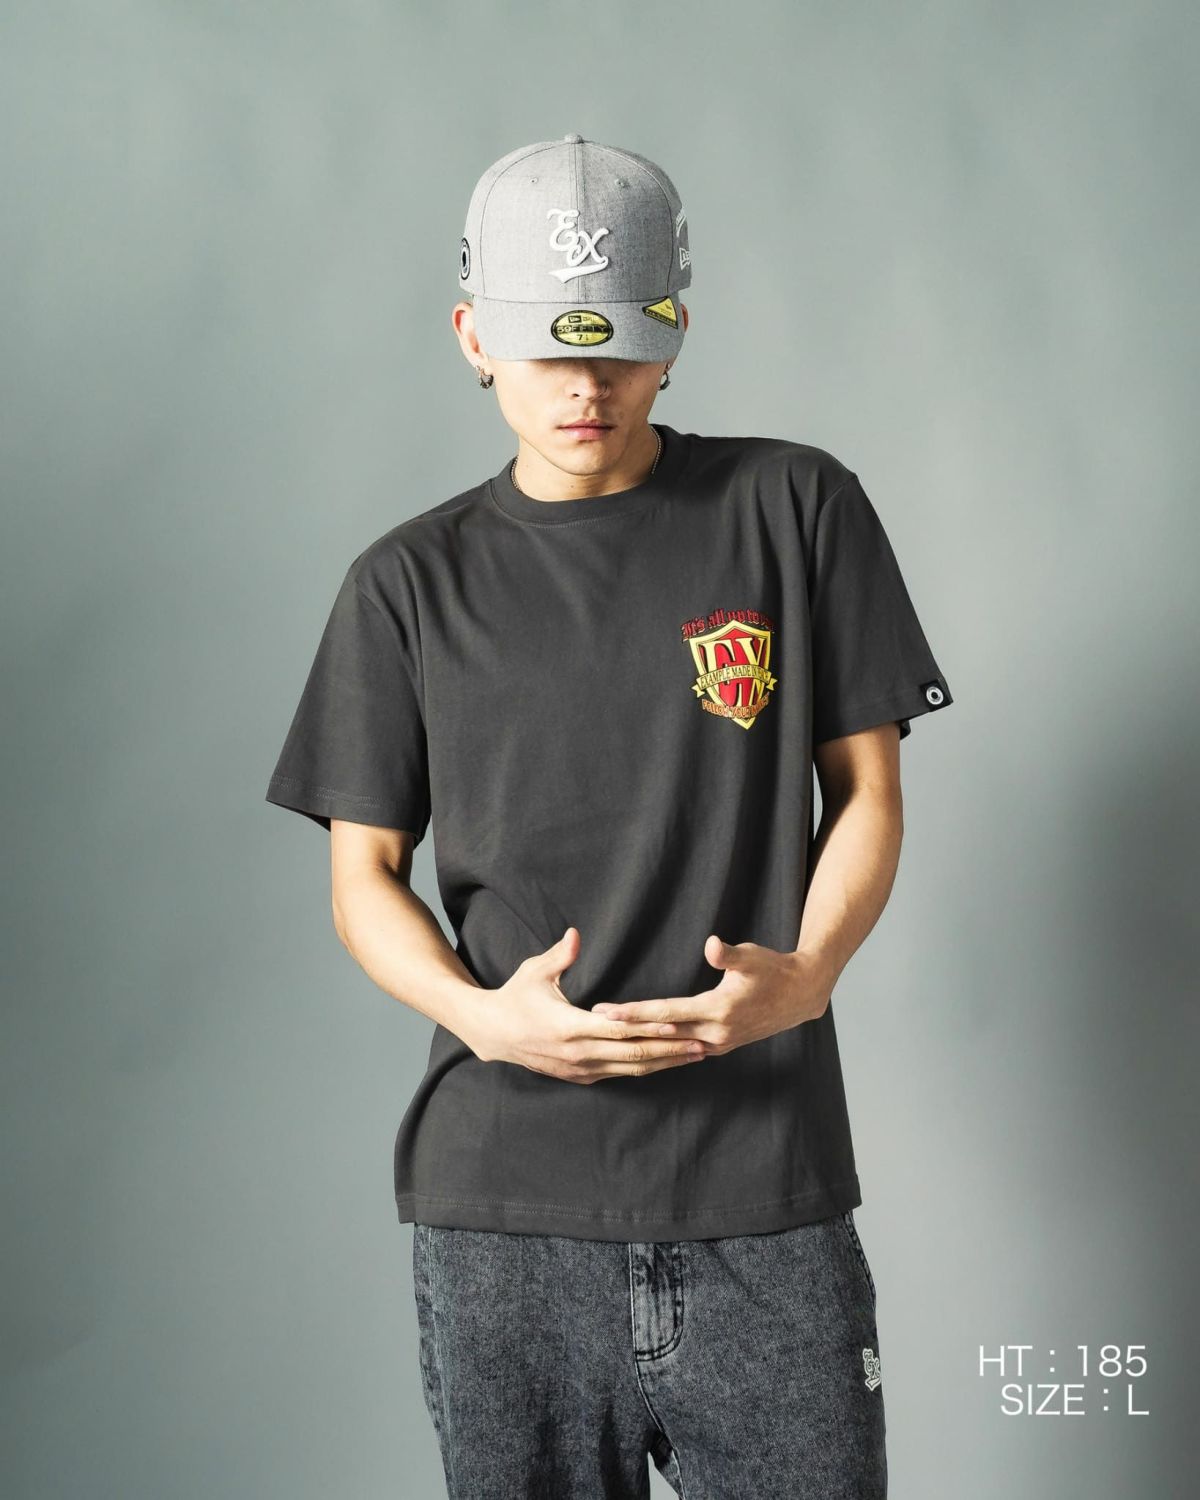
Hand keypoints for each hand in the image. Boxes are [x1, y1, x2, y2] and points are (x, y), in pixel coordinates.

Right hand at [463, 927, 711, 1084]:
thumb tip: (576, 934)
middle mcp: (578, 1053)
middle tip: (703, 1045)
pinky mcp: (580, 1076)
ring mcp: (580, 1069)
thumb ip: (559, 955)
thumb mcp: (534, 971)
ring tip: (695, 1056)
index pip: (620, 1030)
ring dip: (665, 1063)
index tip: (680, 1024)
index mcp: (570, 1026)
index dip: (651, 1028)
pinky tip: (666, 1063)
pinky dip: (644, 1068)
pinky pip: (618, 1074)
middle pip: (634, 1054)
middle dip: (671, 1050)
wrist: (494, 1033)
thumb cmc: (516, 996)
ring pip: (630, 1069)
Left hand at [591, 935, 831, 1055]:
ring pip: (672, 1045)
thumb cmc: (773, 968)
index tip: (608, 1011)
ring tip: (612, 1037)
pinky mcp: (723, 1044)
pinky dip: (663, 1047)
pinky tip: (645, 1046)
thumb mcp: (752, 956)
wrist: (801, 994)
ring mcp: (720, 1043)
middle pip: (662, 1033)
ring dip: (643, 1041)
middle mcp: (716, 1033)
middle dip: (628, 1029)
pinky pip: (685, 1049)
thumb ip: (729, 954)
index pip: (666, 1013)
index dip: (636, 1012)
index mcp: (718, 1011)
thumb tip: (712, 945)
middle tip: (594, 1024)